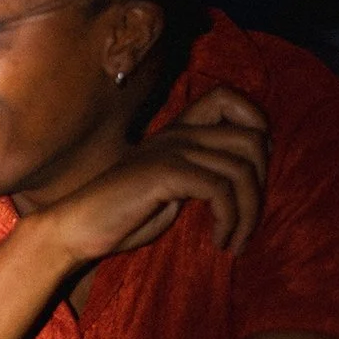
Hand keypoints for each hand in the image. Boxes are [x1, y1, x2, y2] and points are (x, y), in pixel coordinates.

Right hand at [36, 87, 269, 267]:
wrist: (76, 226)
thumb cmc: (121, 215)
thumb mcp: (169, 190)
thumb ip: (199, 176)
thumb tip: (242, 180)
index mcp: (178, 132)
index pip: (227, 97)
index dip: (255, 124)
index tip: (255, 170)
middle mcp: (178, 134)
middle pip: (252, 139)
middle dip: (262, 184)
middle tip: (247, 219)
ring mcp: (171, 150)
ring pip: (242, 170)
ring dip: (249, 214)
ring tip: (236, 240)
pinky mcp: (164, 173)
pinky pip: (220, 190)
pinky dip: (230, 221)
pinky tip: (220, 241)